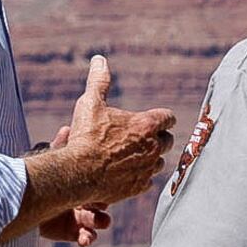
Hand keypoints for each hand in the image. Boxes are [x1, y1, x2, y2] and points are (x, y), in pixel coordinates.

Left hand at [37, 125, 111, 246]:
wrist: (19, 198)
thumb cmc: (38, 175)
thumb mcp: (50, 159)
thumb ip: (59, 146)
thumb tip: (66, 129)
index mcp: (83, 182)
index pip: (101, 185)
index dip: (105, 188)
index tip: (104, 189)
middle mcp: (83, 200)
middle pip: (102, 205)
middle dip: (106, 206)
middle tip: (102, 208)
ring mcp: (78, 217)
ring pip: (97, 223)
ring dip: (99, 223)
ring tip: (98, 223)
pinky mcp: (69, 231)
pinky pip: (84, 237)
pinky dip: (87, 239)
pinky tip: (85, 239)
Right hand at [65, 55, 175, 204]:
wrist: (77, 172)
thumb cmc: (86, 135)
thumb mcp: (90, 102)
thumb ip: (99, 80)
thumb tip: (99, 59)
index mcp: (146, 125)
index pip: (169, 118)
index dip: (162, 118)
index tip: (155, 119)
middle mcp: (153, 147)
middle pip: (168, 141)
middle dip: (158, 138)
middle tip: (143, 137)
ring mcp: (147, 168)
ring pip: (159, 162)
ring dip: (150, 157)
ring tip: (134, 154)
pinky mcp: (139, 187)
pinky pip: (148, 180)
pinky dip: (140, 175)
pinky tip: (127, 171)